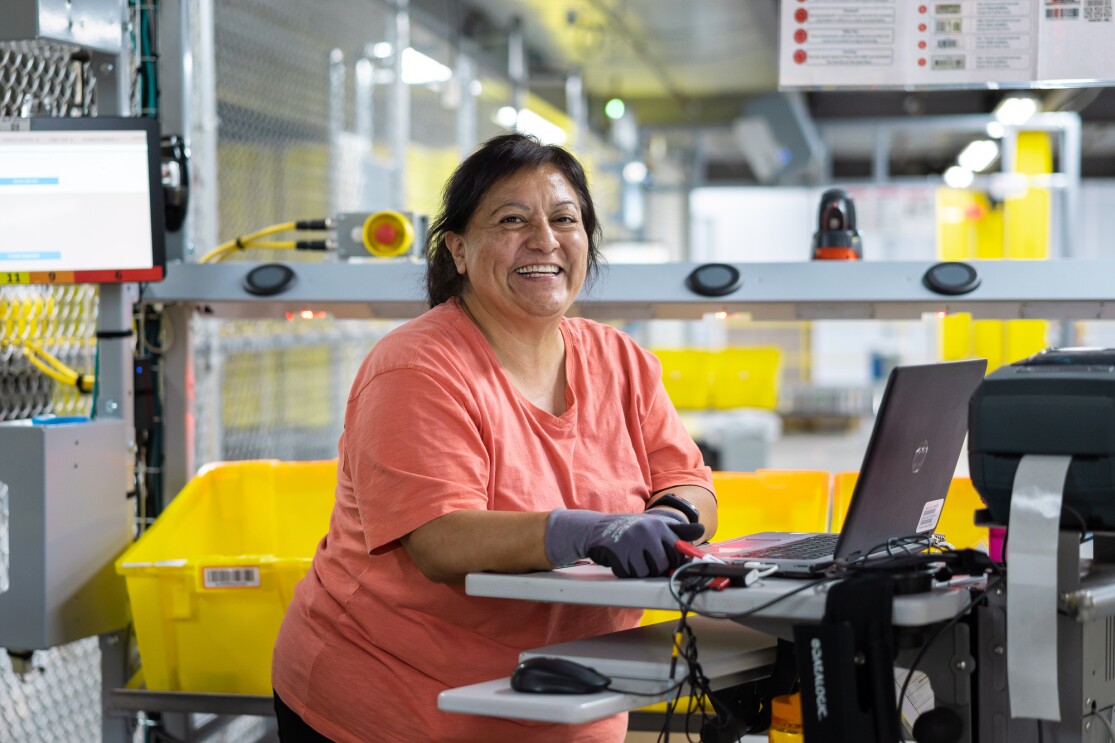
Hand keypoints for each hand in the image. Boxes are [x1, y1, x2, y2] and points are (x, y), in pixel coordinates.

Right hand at [587, 513, 702, 577]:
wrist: (597, 528)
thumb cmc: (632, 530)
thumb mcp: (655, 526)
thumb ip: (678, 531)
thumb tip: (701, 529)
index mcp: (659, 525)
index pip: (676, 552)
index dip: (672, 561)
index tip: (664, 562)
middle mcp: (647, 531)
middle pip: (662, 565)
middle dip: (654, 567)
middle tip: (643, 559)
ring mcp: (631, 541)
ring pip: (645, 572)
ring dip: (638, 571)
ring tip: (631, 558)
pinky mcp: (617, 552)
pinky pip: (628, 573)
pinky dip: (624, 571)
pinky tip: (620, 560)